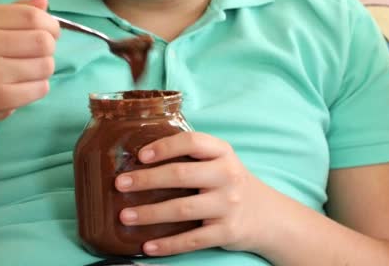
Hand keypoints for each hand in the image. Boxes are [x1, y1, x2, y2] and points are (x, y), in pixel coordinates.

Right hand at [0, 0, 59, 128]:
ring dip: (44, 69)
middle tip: (38, 54)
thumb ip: (18, 11)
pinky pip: (41, 88)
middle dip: (49, 48)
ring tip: (28, 70)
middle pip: (43, 41)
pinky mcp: (1, 97)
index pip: (33, 16)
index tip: (50, 33)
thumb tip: (42, 0)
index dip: (51, 25)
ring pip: (46, 66)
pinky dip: (39, 87)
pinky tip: (22, 86)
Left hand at [115, 132, 280, 255]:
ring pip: (182, 209)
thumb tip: (140, 157)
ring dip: (149, 214)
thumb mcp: (219, 161)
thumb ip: (191, 155)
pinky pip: (192, 240)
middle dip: (146, 180)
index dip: (164, 147)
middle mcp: (227, 176)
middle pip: (181, 175)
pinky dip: (167, 245)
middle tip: (120, 184)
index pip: (192, 142)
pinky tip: (146, 246)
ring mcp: (228, 205)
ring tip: (125, 216)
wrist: (268, 216)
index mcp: (222, 153)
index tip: (140, 155)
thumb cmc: (229, 183)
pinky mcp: (227, 232)